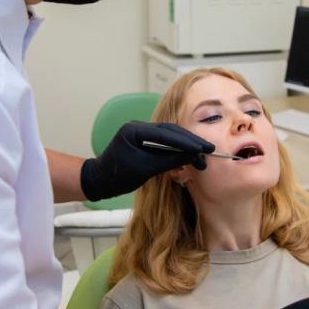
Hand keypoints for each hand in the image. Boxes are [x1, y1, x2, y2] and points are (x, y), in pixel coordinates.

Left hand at [80, 121, 214, 201]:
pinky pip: (165, 142)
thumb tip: (193, 156)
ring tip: (202, 155)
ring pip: (170, 136)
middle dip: (190, 141)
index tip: (202, 148)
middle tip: (208, 150)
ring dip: (186, 145)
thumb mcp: (145, 169)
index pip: (166, 133)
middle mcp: (139, 127)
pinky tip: (189, 156)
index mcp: (135, 130)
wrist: (100, 182)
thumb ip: (169, 160)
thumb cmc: (118, 176)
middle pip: (171, 131)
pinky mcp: (145, 141)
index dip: (186, 141)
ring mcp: (142, 133)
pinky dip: (177, 149)